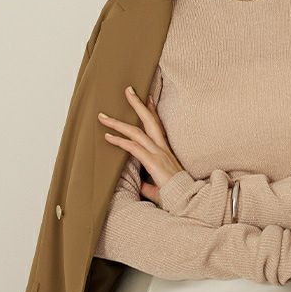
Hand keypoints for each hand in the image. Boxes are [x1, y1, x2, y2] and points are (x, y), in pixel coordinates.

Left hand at [97, 85, 183, 204]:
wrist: (187, 201)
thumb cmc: (176, 195)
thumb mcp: (159, 187)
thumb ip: (148, 184)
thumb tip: (141, 185)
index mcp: (165, 152)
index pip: (158, 126)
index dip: (152, 110)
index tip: (147, 97)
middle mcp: (162, 149)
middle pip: (149, 120)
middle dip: (137, 104)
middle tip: (128, 90)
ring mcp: (158, 154)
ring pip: (136, 132)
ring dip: (118, 123)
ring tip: (103, 116)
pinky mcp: (153, 162)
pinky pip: (133, 147)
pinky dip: (120, 141)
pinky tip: (108, 137)